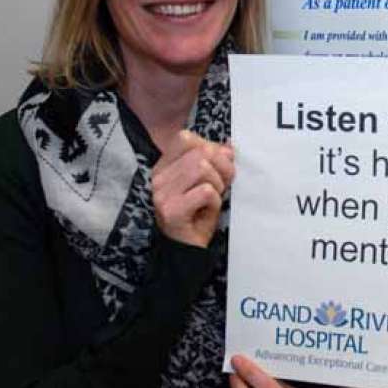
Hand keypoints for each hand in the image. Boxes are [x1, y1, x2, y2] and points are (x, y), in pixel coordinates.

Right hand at [151, 130, 233, 247]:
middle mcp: (158, 177)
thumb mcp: (209, 182)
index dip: (209, 147)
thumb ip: (216, 161)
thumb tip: (229, 146)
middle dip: (221, 167)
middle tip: (220, 187)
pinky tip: (207, 211)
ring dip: (217, 185)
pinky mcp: (171, 210)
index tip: (216, 167)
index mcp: (163, 166)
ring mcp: (161, 193)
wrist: (186, 250)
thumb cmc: (198, 214)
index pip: (185, 138)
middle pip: (199, 152)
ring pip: (202, 168)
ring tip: (212, 199)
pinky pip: (206, 191)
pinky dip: (215, 201)